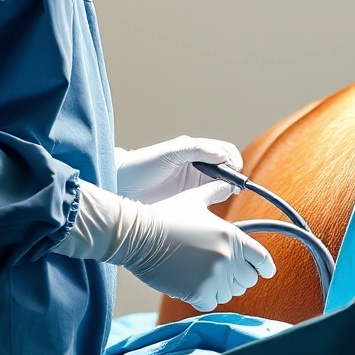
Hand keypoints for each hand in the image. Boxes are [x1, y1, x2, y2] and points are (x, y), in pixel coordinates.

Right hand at [111, 183, 275, 311]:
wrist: (137, 235)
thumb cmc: (163, 216)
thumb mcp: (194, 200)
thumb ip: (215, 193)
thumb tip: (229, 185)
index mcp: (231, 235)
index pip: (262, 259)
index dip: (264, 267)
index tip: (264, 272)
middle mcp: (227, 256)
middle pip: (248, 279)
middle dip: (238, 277)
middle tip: (222, 273)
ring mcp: (213, 276)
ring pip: (229, 293)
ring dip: (219, 288)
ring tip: (203, 277)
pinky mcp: (197, 292)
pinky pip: (211, 303)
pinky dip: (203, 298)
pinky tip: (192, 287)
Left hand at [116, 136, 242, 203]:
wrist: (121, 186)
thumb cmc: (141, 165)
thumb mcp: (170, 153)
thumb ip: (196, 150)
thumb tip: (222, 154)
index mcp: (196, 150)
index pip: (224, 152)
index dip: (233, 160)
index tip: (234, 171)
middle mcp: (198, 166)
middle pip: (226, 169)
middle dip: (233, 176)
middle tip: (231, 186)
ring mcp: (194, 184)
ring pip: (221, 185)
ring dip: (226, 189)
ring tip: (221, 194)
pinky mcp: (189, 200)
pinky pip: (209, 199)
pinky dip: (215, 201)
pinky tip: (210, 203)